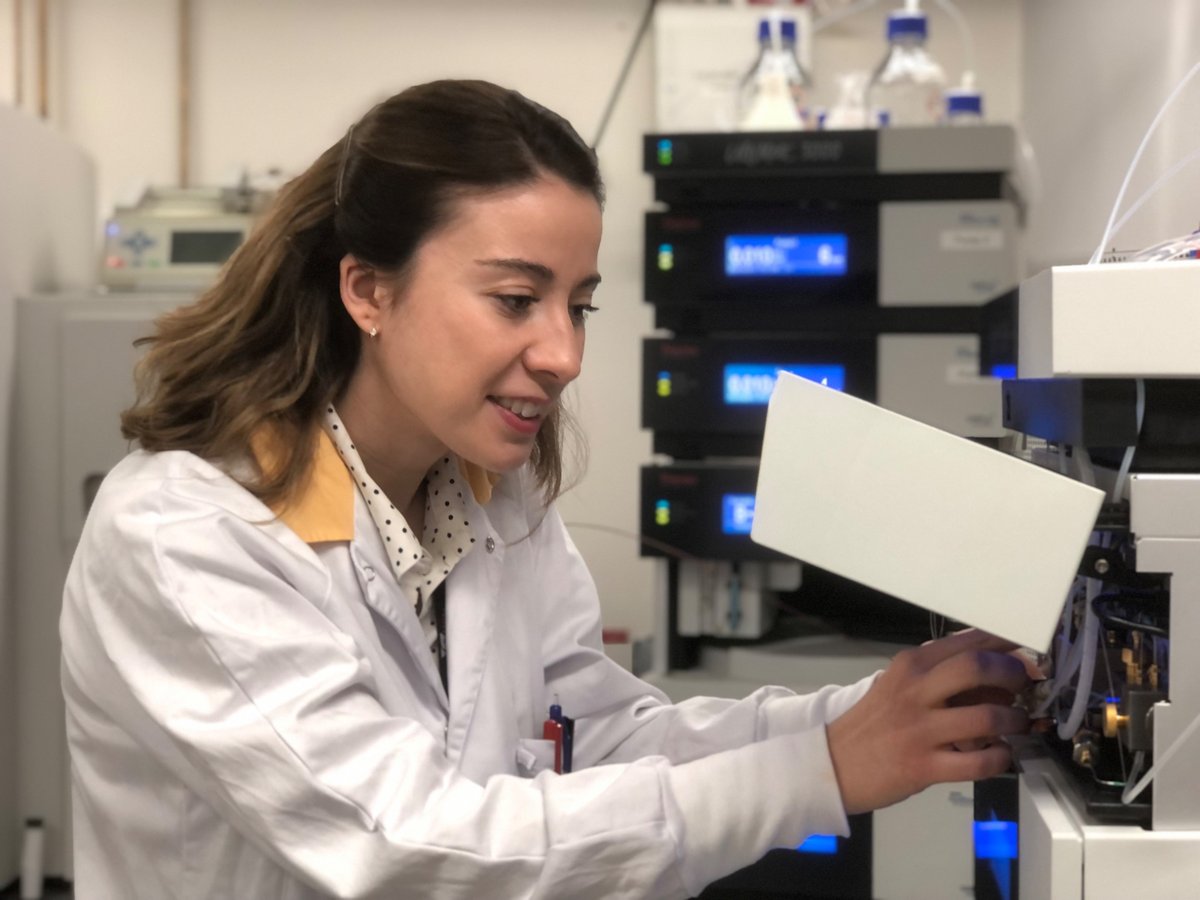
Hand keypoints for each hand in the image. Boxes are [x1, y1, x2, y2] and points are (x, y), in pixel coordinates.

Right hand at [825, 628, 1030, 814]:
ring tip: (1015, 724)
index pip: (966, 641)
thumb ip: (938, 675)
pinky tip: (999, 755)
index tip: (1025, 650)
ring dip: (1014, 721)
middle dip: (1012, 674)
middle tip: (1022, 686)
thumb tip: (993, 668)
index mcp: (910, 665)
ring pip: (988, 717)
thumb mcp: (898, 685)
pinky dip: (1001, 758)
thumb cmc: (873, 723)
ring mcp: (920, 729)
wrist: (834, 764)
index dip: (1005, 644)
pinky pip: (979, 763)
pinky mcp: (925, 766)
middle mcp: (915, 691)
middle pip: (978, 667)